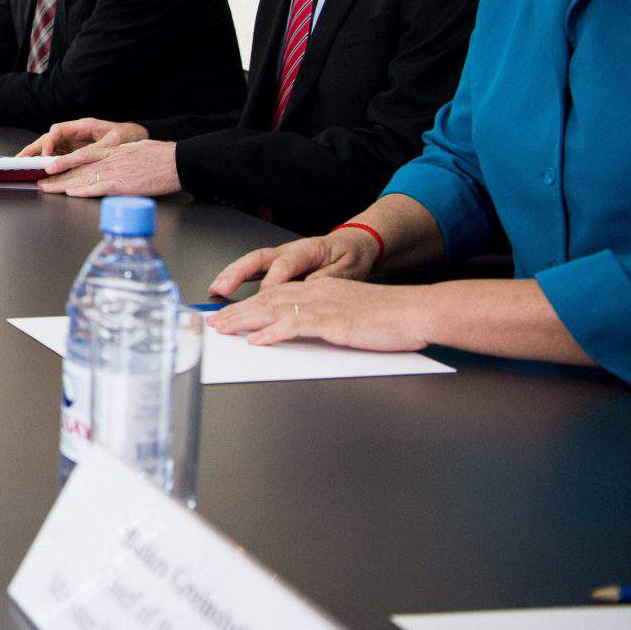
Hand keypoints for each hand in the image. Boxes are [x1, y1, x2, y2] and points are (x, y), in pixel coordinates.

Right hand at [19, 118, 146, 157]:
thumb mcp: (114, 141)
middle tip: (20, 159)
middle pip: (49, 138)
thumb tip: (82, 156)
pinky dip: (46, 162)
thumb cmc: (127, 136)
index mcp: (82, 126)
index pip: (59, 130)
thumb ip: (98, 148)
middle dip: (34, 148)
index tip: (45, 155)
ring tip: (22, 164)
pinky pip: (57, 155)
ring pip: (50, 147)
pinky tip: (38, 169)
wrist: (136, 138)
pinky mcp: (74, 151)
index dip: (49, 142)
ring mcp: (73, 142)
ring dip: (36, 155)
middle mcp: (75, 133)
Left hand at [36, 139, 180, 197]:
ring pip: (82, 177)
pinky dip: (83, 190)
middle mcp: (109, 160)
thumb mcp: (135, 149)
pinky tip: (70, 192)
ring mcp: (114, 172)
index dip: (64, 162)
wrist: (176, 162)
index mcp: (112, 152)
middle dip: (57, 175)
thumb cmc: (160, 157)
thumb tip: (113, 161)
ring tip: (47, 188)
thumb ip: (120, 155)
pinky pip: (98, 188)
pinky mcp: (122, 185)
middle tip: (40, 180)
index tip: (50, 167)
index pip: (82, 156)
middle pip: (77, 167)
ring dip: (63, 184)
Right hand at [206, 228, 383, 299]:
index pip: (285, 264)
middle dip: (238, 273)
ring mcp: (281, 256)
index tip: (264, 298)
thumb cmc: (352, 256)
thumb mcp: (349, 269)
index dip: (273, 281)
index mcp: (308, 249)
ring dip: (231, 274)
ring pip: (251, 262)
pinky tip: (223, 287)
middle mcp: (289, 250)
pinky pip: (253, 268)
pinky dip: (237, 277)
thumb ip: (327, 278)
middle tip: (222, 288)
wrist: (355, 245)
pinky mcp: (277, 264)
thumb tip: (306, 287)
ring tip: (216, 288)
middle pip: (259, 258)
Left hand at [207, 278, 431, 351]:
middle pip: (267, 301)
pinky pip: (296, 326)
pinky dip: (273, 333)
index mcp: (321, 289)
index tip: (228, 314)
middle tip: (213, 322)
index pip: (276, 295)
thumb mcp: (351, 313)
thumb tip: (303, 329)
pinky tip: (256, 341)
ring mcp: (324, 306)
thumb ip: (325, 318)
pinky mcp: (333, 322)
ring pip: (274, 310)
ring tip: (222, 329)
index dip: (249, 305)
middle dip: (236, 312)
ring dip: (244, 321)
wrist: (418, 311)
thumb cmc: (391, 317)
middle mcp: (317, 292)